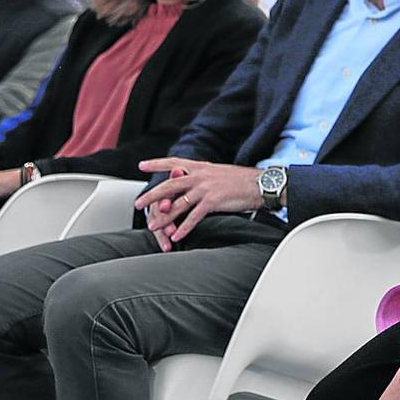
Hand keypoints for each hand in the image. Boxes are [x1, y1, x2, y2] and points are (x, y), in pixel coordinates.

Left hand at [134, 158, 262, 243]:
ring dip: (164, 218)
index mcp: (201, 167)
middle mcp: (201, 176)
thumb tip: (192, 184)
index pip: (174, 162)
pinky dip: (184, 228)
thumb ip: (203, 177)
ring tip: (153, 227)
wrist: (261, 184)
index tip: (142, 165)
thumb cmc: (243, 181)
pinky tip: (177, 236)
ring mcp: (206, 188)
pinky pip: (194, 217)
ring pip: (178, 204)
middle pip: (169, 185)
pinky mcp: (214, 201)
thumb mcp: (219, 173)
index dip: (157, 164)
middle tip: (138, 205)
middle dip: (152, 196)